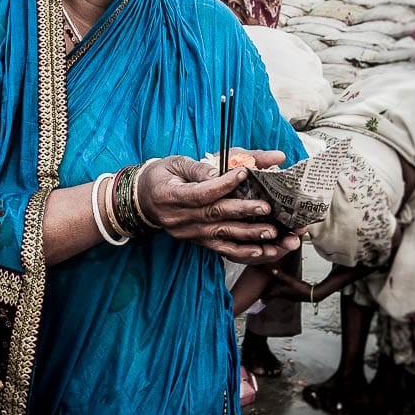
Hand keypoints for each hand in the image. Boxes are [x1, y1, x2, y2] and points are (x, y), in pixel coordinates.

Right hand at [137, 153, 301, 264]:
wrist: (142, 200)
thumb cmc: (162, 176)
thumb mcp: (175, 163)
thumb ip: (199, 167)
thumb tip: (223, 169)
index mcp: (171, 195)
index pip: (200, 192)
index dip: (223, 184)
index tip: (244, 173)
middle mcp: (180, 218)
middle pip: (215, 215)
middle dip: (244, 211)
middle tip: (267, 207)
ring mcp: (189, 233)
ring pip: (222, 235)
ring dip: (249, 235)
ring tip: (272, 232)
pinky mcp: (198, 242)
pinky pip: (222, 249)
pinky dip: (243, 251)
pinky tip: (262, 251)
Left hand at [264, 268, 313, 300]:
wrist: (312, 294)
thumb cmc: (300, 288)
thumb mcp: (290, 280)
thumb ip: (281, 275)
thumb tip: (272, 270)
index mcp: (281, 292)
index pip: (269, 296)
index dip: (263, 296)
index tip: (259, 295)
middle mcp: (283, 296)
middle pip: (273, 295)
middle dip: (268, 292)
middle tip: (263, 290)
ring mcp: (288, 296)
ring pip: (279, 294)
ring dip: (275, 291)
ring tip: (272, 288)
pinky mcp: (293, 296)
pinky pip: (284, 293)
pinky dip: (281, 290)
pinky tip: (284, 287)